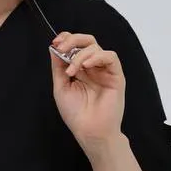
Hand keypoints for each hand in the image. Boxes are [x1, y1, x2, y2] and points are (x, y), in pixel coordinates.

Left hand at [50, 32, 125, 157]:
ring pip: (96, 47)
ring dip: (80, 54)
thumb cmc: (76, 114)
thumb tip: (54, 47)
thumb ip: (58, 66)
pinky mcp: (116, 76)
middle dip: (72, 40)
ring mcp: (104, 71)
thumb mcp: (61, 87)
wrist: (90, 131)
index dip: (66, 39)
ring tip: (72, 70)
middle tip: (62, 48)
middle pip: (87, 41)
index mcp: (80, 69)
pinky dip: (97, 57)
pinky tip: (87, 66)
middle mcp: (93, 68)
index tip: (56, 42)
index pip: (76, 46)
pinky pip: (110, 57)